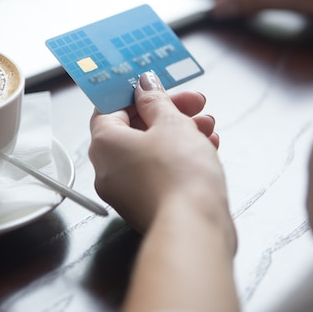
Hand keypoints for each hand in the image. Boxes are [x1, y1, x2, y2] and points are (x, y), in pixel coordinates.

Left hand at [89, 71, 233, 244]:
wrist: (194, 228)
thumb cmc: (179, 174)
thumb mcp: (171, 123)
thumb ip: (156, 100)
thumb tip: (144, 85)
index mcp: (104, 144)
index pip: (109, 107)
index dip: (135, 93)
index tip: (157, 84)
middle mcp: (108, 168)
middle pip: (134, 128)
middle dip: (168, 111)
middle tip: (194, 102)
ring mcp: (127, 190)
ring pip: (151, 150)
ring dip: (180, 132)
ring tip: (208, 124)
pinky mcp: (147, 204)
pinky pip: (159, 171)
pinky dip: (180, 156)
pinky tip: (208, 147)